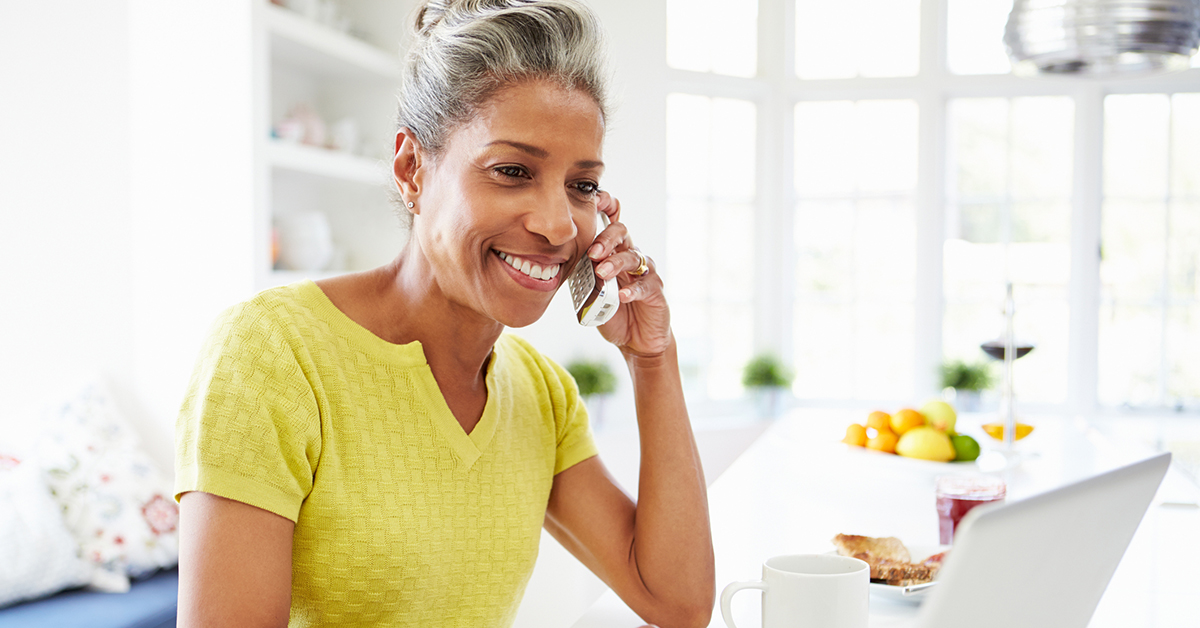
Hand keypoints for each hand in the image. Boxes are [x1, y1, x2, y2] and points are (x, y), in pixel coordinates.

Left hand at [588, 191, 670, 357]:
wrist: (636, 340)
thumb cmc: (613, 313)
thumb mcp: (591, 293)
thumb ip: (581, 276)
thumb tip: (559, 263)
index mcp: (614, 252)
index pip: (611, 222)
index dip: (605, 207)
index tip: (592, 201)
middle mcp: (631, 256)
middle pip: (622, 232)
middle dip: (606, 238)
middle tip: (593, 252)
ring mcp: (645, 272)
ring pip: (633, 257)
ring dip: (616, 264)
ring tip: (602, 273)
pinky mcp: (656, 291)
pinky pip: (645, 285)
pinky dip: (632, 290)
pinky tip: (622, 295)